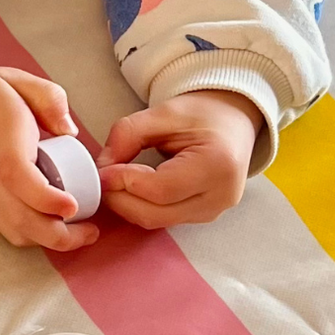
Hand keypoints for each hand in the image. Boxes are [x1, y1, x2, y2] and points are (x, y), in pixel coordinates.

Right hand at [0, 50, 98, 251]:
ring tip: (75, 233)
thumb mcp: (16, 78)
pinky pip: (2, 223)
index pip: (18, 176)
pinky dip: (28, 232)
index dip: (46, 198)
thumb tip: (70, 132)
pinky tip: (48, 223)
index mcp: (0, 136)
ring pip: (10, 228)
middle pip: (17, 217)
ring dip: (45, 240)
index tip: (72, 206)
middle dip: (58, 236)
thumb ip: (51, 99)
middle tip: (90, 231)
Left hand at [96, 90, 262, 227]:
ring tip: (115, 180)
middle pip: (155, 213)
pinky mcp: (204, 217)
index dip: (125, 182)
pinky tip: (132, 188)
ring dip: (127, 204)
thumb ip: (128, 135)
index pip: (161, 189)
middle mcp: (221, 195)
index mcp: (218, 164)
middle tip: (102, 178)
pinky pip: (162, 220)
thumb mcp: (162, 113)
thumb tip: (103, 167)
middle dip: (120, 198)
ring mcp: (214, 211)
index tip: (103, 170)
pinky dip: (140, 206)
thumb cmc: (203, 114)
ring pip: (155, 221)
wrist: (232, 123)